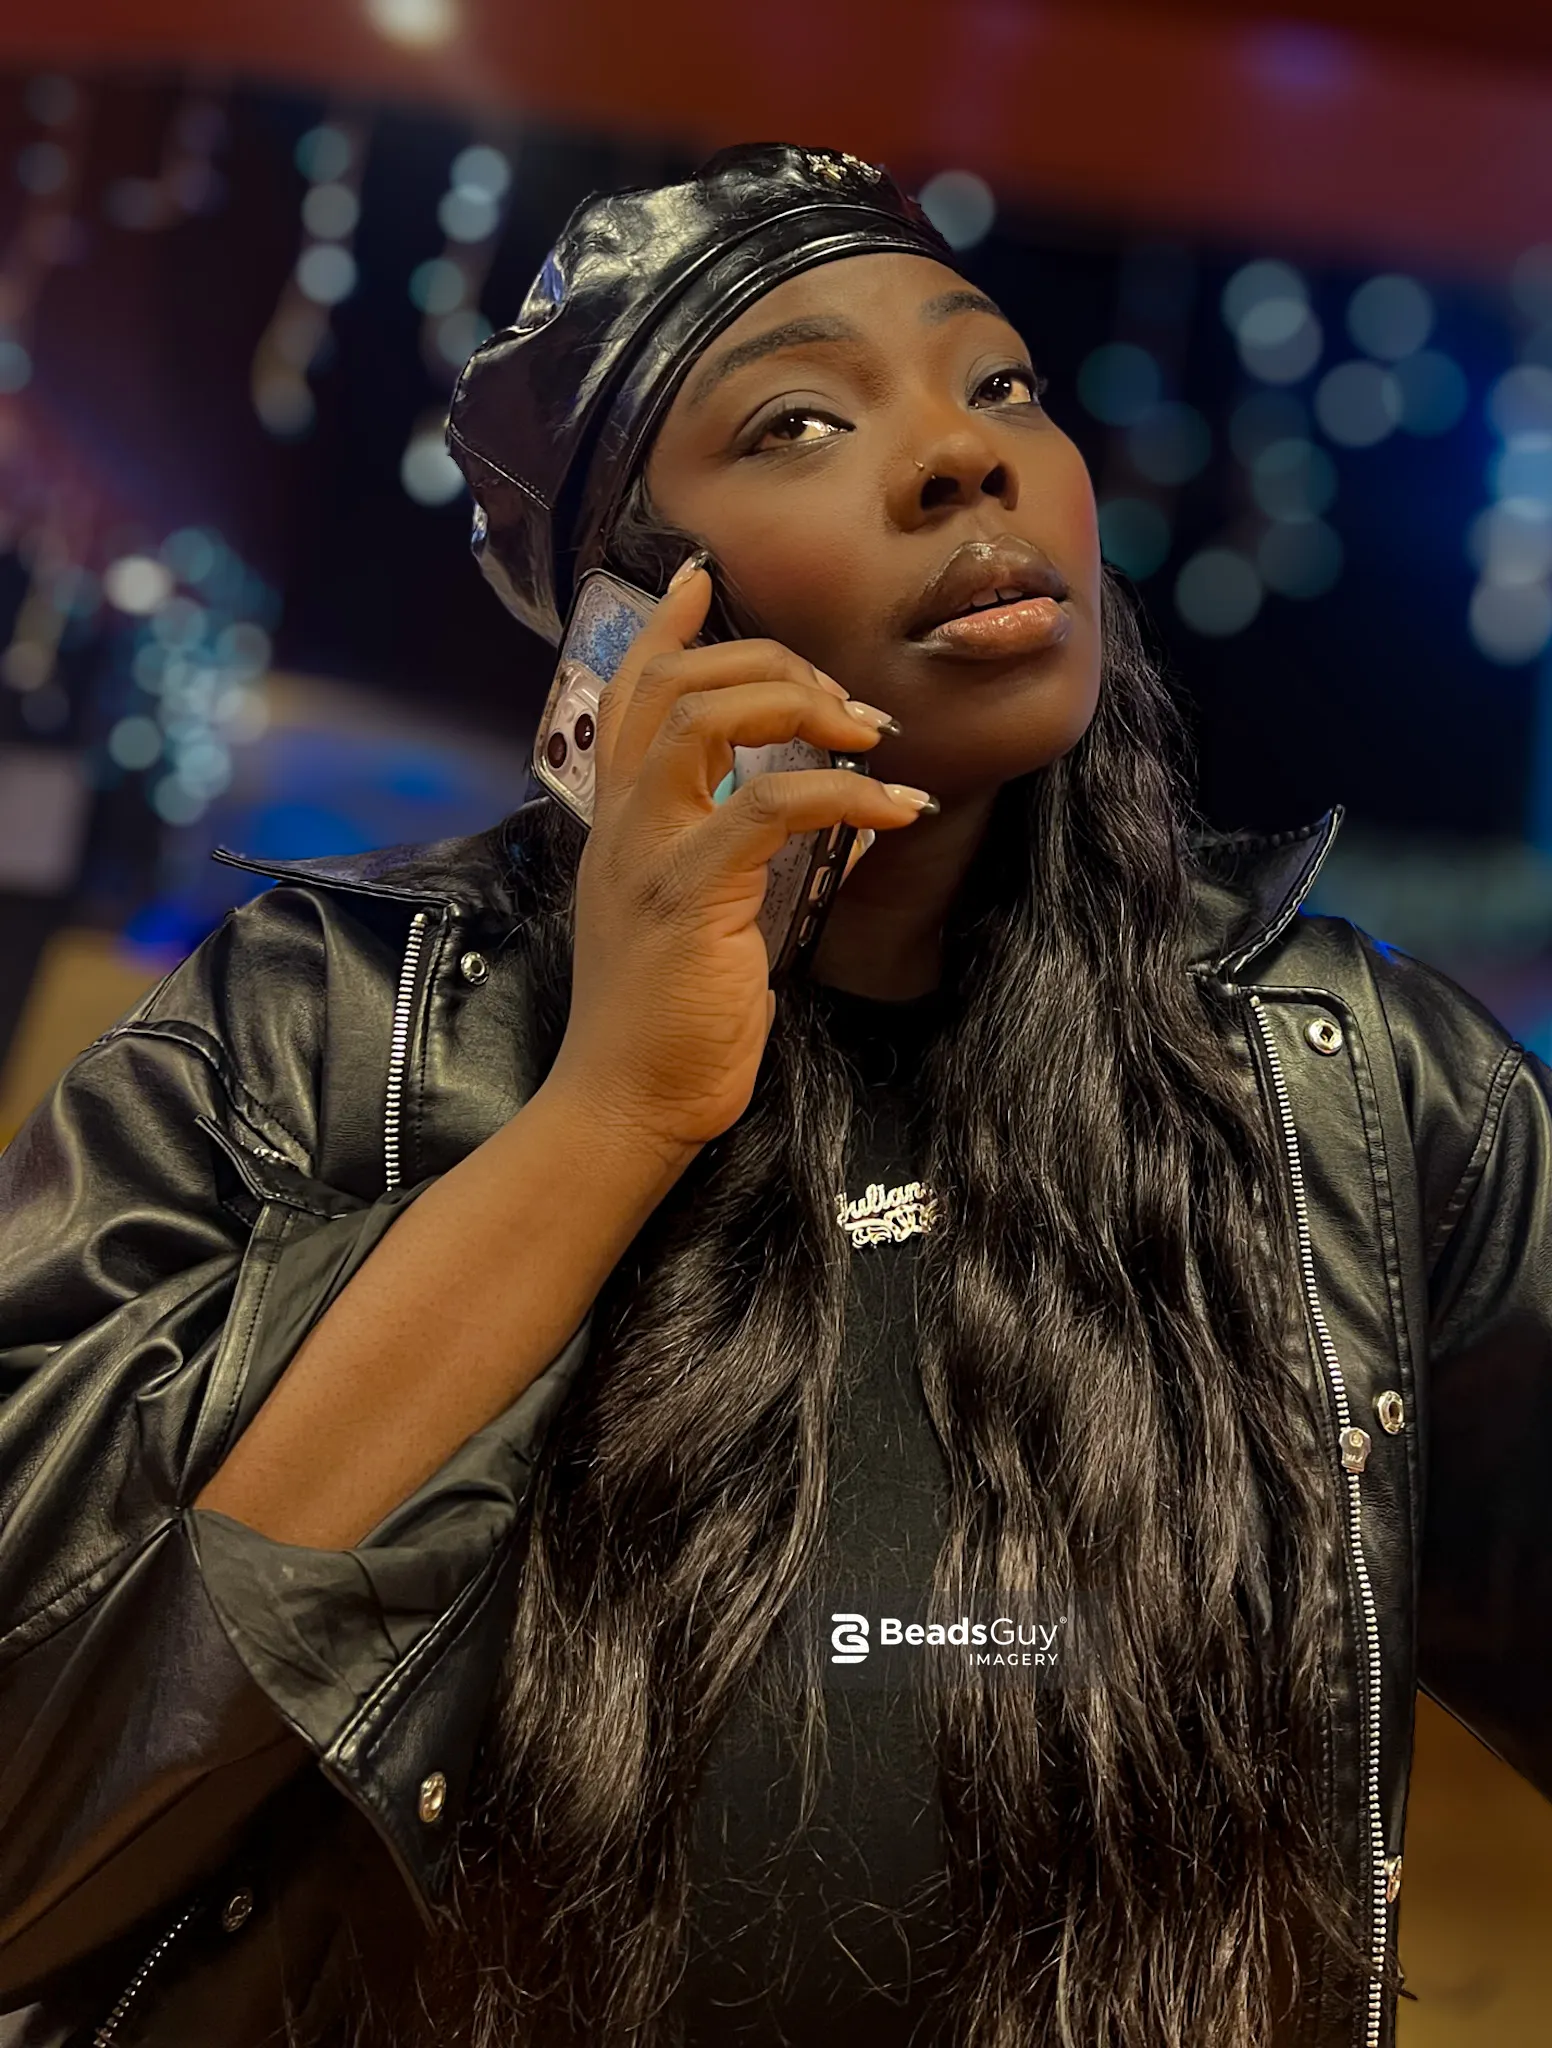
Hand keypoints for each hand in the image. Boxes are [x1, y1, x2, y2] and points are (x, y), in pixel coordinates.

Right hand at [543, 557, 935, 1157]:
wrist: (626, 1106)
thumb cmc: (670, 1024)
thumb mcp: (714, 926)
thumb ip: (764, 863)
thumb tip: (853, 827)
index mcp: (620, 823)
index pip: (627, 696)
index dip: (666, 629)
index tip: (700, 577)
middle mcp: (622, 822)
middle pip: (675, 683)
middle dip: (767, 661)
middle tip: (840, 697)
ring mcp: (648, 851)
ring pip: (704, 716)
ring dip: (799, 703)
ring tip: (866, 733)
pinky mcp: (689, 894)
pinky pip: (771, 805)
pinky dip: (844, 794)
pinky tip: (895, 811)